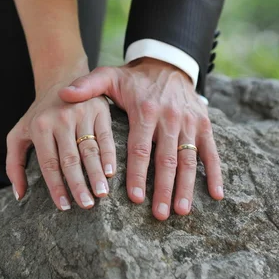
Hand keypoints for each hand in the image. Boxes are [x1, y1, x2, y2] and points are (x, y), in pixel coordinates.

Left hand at [6, 60, 115, 210]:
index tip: (64, 206)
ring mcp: (82, 113)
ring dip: (96, 173)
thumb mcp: (19, 133)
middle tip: (86, 205)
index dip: (56, 187)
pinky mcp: (100, 109)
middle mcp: (61, 119)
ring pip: (89, 149)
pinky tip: (111, 172)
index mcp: (40, 127)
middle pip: (70, 159)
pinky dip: (109, 155)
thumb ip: (14, 163)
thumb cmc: (39, 113)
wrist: (61, 79)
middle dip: (79, 184)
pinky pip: (105, 137)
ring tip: (101, 194)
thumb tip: (18, 195)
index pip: (49, 163)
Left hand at [59, 58, 223, 219]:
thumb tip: (63, 94)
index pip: (140, 148)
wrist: (167, 63)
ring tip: (180, 210)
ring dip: (186, 186)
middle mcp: (170, 118)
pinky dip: (215, 173)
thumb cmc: (133, 78)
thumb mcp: (109, 76)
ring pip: (188, 159)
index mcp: (145, 110)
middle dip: (163, 189)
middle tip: (159, 215)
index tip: (133, 198)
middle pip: (166, 159)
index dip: (137, 173)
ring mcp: (190, 123)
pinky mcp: (204, 125)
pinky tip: (215, 195)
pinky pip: (212, 152)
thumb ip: (86, 86)